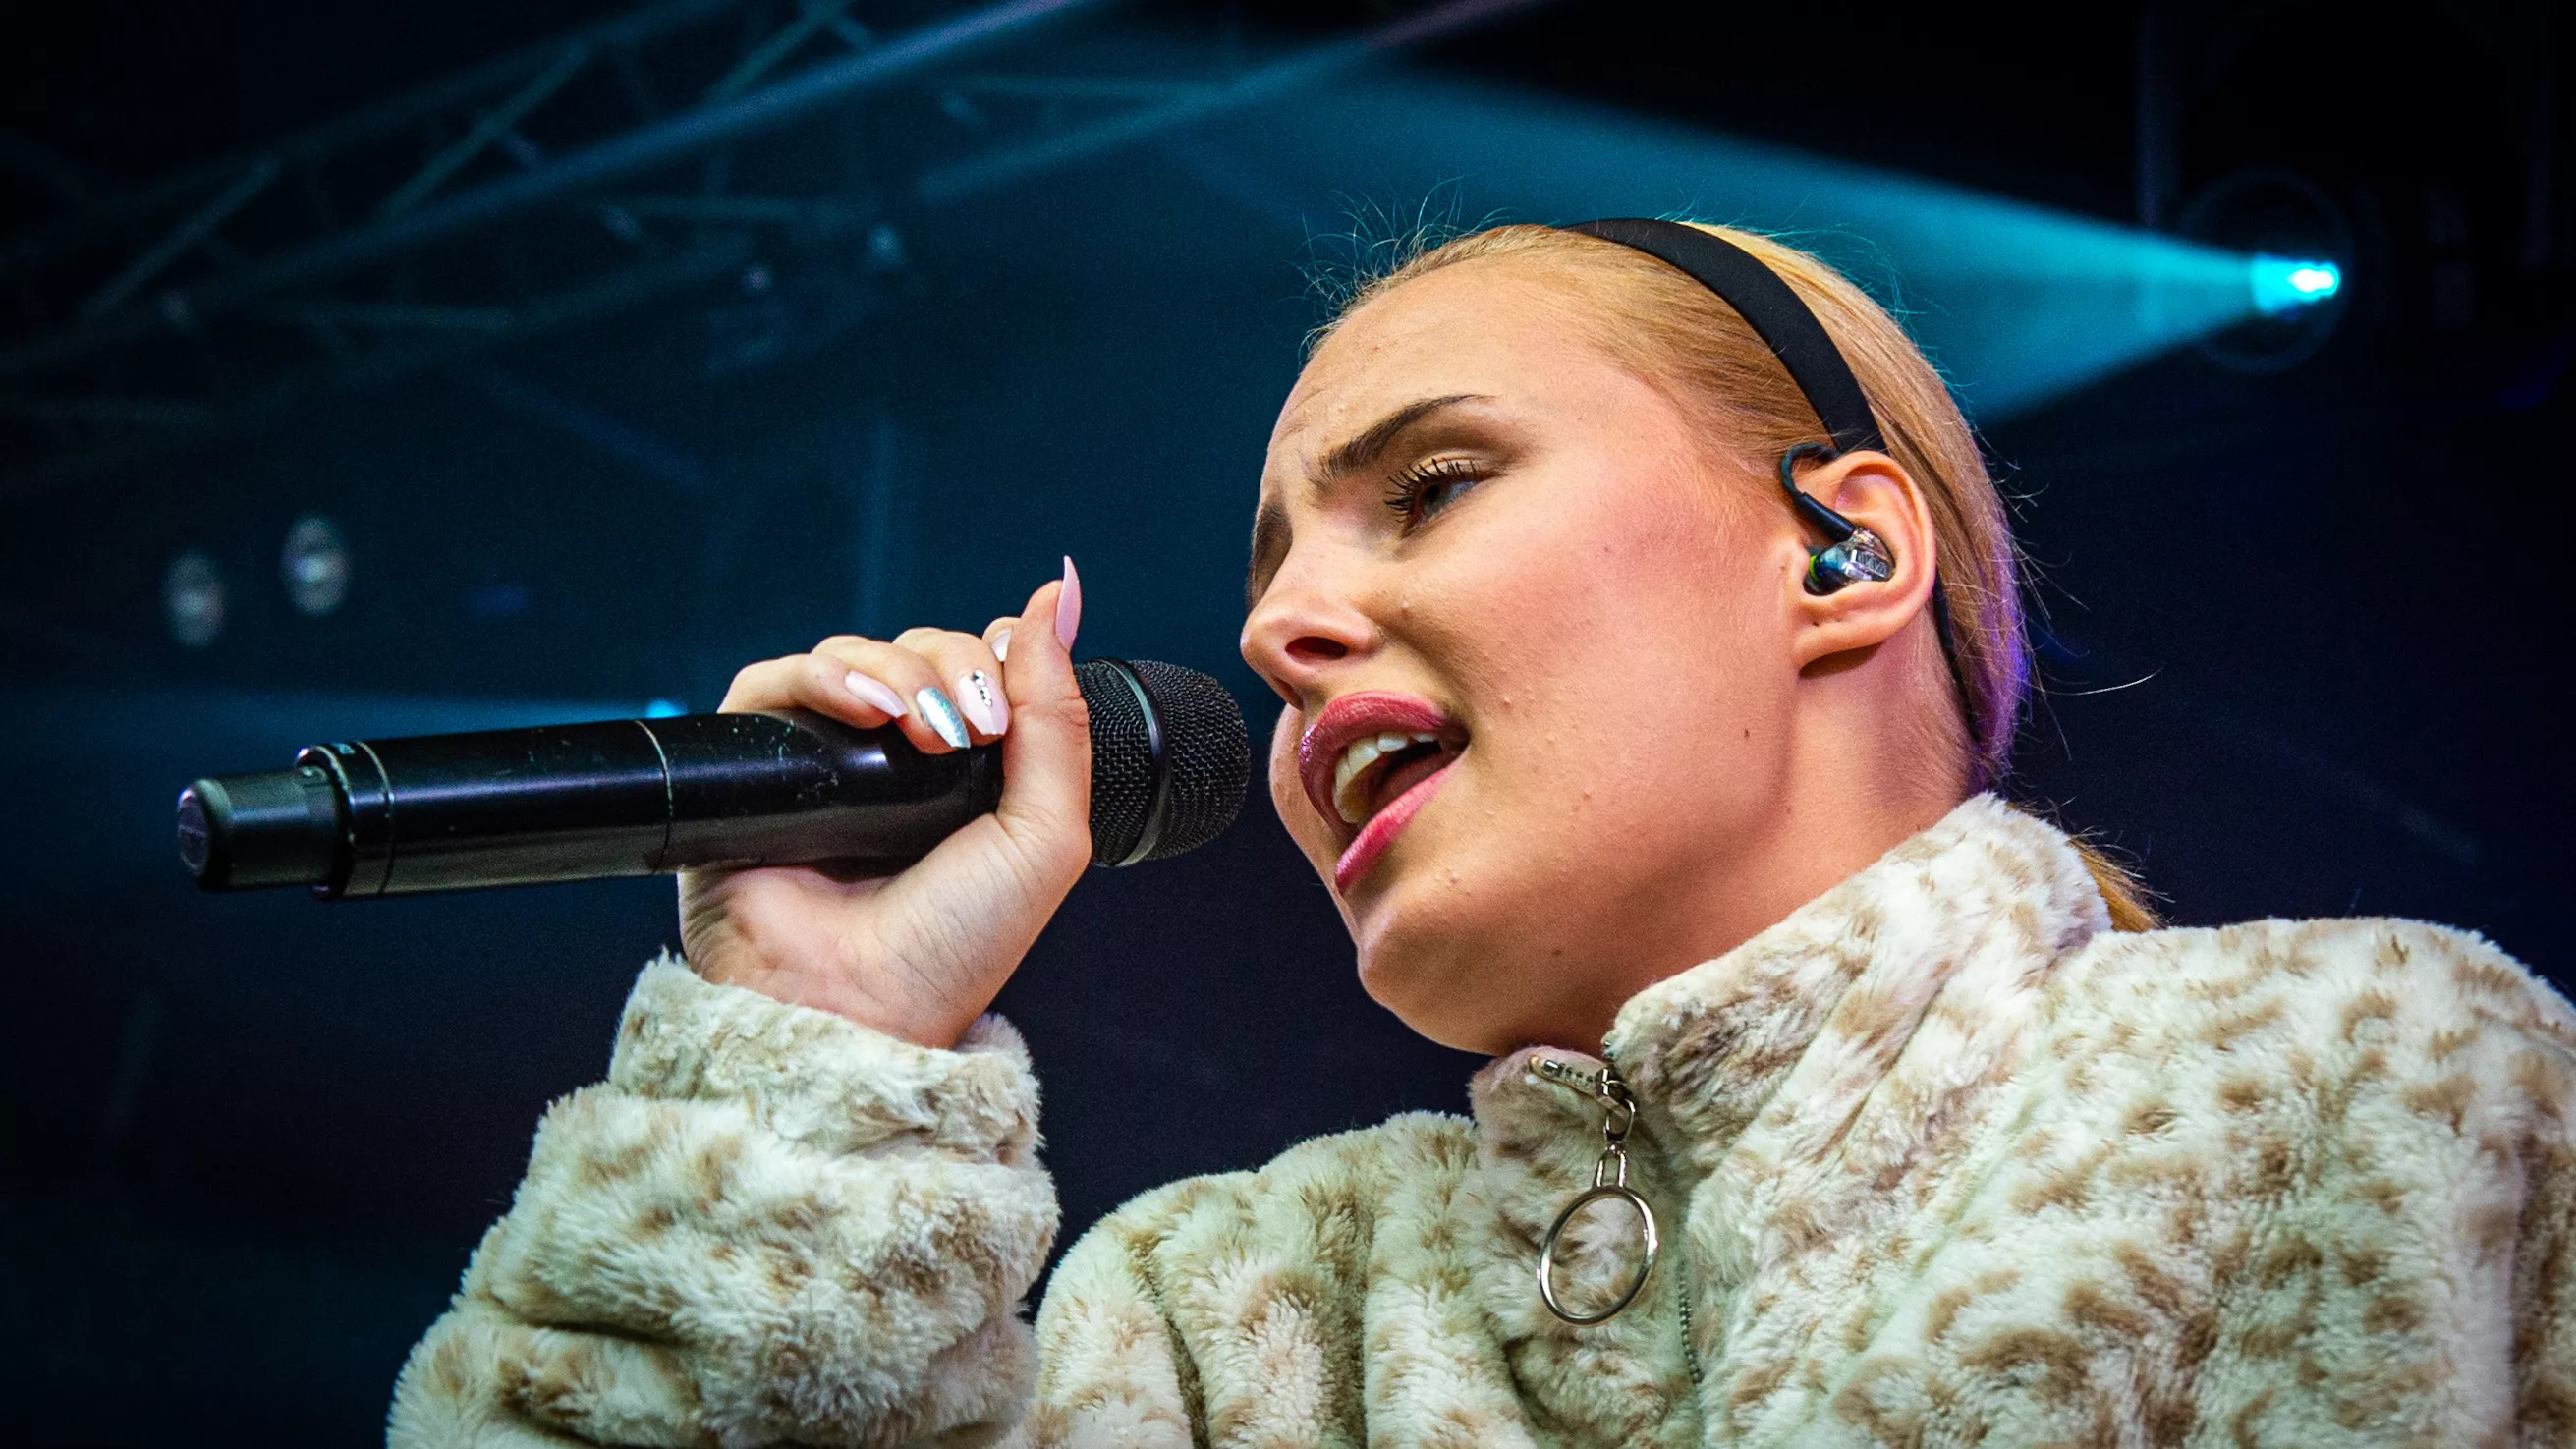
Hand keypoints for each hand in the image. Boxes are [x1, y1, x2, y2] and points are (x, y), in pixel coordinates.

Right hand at [679, 564, 1087, 1047]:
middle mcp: (890, 761)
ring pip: (851, 656)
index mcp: (962, 774)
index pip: (975, 665)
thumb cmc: (955, 945)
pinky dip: (820, 674)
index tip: (1006, 704)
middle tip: (972, 728)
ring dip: (897, 670)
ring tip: (923, 728)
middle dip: (953, 666)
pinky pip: (772, 683)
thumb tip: (1063, 593)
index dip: (993, 658)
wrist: (863, 1007)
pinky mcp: (752, 766)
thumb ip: (1060, 717)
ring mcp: (821, 761)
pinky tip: (861, 707)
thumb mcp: (1046, 833)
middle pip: (917, 651)